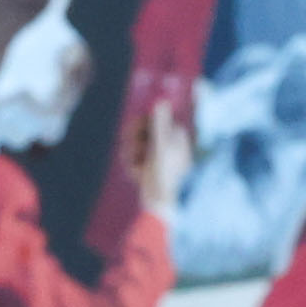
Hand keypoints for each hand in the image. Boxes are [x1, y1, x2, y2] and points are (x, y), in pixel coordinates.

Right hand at [126, 99, 193, 215]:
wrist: (158, 205)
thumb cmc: (162, 176)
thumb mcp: (160, 148)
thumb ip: (159, 125)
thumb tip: (161, 101)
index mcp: (177, 136)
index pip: (153, 120)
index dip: (139, 125)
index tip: (130, 132)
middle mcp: (171, 145)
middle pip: (144, 132)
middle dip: (133, 142)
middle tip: (128, 150)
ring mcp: (161, 158)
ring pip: (138, 146)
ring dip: (131, 155)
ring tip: (134, 166)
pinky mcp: (153, 169)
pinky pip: (138, 160)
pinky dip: (134, 166)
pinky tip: (137, 175)